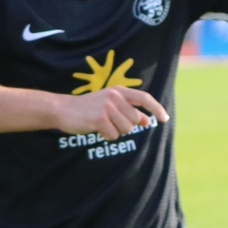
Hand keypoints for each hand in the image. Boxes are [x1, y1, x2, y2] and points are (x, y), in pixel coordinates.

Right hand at [53, 87, 167, 140]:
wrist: (63, 109)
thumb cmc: (89, 108)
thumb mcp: (110, 104)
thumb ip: (129, 110)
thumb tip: (148, 121)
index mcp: (119, 90)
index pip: (144, 98)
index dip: (156, 108)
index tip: (164, 119)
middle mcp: (115, 96)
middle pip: (135, 120)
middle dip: (126, 126)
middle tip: (110, 122)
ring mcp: (107, 107)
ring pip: (126, 129)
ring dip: (116, 131)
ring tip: (102, 124)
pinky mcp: (100, 119)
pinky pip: (114, 135)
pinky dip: (106, 136)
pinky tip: (96, 128)